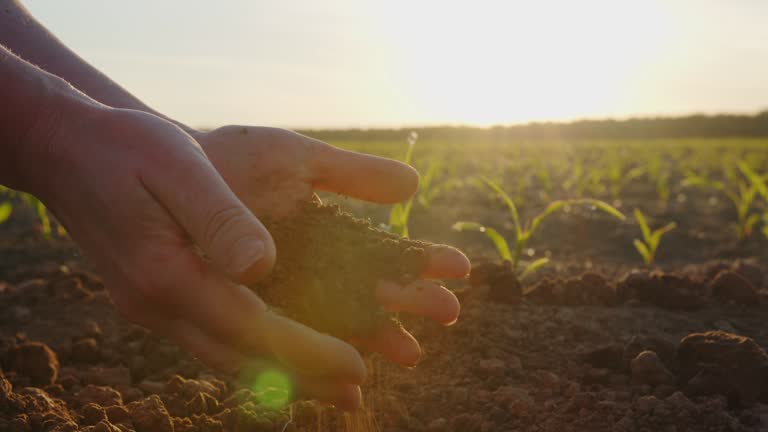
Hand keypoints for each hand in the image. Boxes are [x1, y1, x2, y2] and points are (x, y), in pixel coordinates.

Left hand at [196, 127, 469, 385]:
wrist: (163, 169)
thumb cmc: (230, 159)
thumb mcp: (294, 159)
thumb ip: (351, 173)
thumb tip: (414, 185)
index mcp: (322, 231)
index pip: (380, 252)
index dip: (418, 261)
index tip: (459, 268)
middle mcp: (305, 267)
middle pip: (364, 293)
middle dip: (407, 303)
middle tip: (450, 314)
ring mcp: (276, 294)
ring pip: (331, 322)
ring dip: (373, 336)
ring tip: (411, 354)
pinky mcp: (242, 313)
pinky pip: (282, 340)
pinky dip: (314, 359)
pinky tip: (347, 382)